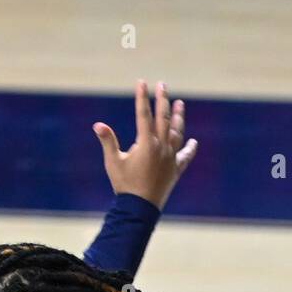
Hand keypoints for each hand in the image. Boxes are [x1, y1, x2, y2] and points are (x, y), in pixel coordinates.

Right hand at [93, 80, 197, 210]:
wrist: (140, 208)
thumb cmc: (124, 185)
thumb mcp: (113, 162)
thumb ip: (108, 141)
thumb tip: (98, 125)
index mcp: (146, 143)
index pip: (144, 114)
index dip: (142, 97)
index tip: (142, 82)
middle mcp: (161, 147)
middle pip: (164, 118)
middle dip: (163, 100)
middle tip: (163, 85)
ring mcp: (171, 158)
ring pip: (177, 132)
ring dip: (178, 117)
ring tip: (180, 104)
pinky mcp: (175, 170)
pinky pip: (185, 156)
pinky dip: (189, 148)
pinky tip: (193, 141)